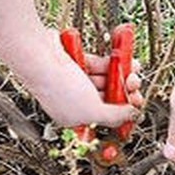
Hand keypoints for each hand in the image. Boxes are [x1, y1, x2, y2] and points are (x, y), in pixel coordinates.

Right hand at [27, 31, 141, 127]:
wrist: (39, 56)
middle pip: (107, 98)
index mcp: (74, 119)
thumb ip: (114, 116)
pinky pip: (97, 64)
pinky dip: (109, 61)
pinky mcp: (74, 62)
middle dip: (124, 90)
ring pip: (105, 80)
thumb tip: (130, 115)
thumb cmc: (57, 86)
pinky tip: (119, 58)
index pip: (104, 118)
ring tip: (131, 67)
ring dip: (121, 74)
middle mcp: (73, 101)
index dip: (122, 112)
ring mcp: (73, 81)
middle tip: (134, 84)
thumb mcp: (92, 110)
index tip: (135, 104)